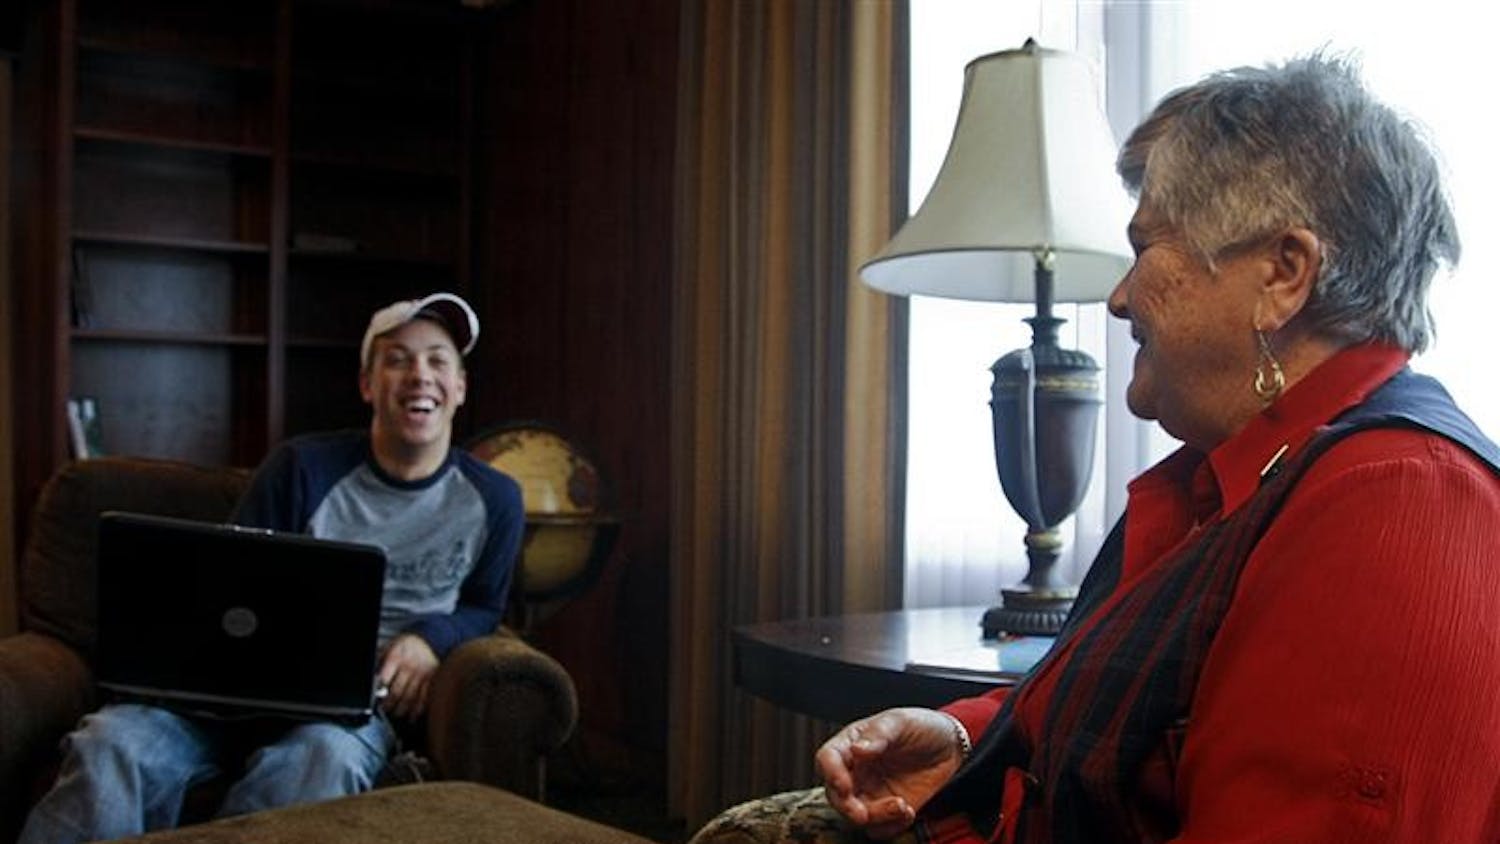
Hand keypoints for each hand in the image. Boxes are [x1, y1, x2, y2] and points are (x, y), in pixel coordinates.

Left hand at [377, 634, 438, 719]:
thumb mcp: (390, 646)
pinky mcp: (432, 680)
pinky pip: (424, 698)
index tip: (375, 700)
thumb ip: (379, 660)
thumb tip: (369, 674)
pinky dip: (418, 710)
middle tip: (384, 710)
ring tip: (396, 714)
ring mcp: (422, 675)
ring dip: (401, 710)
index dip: (378, 692)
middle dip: (388, 705)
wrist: (430, 640)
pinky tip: (412, 716)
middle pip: (396, 692)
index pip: (384, 679)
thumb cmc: (406, 646)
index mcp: (396, 657)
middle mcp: (409, 667)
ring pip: (410, 698)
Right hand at [814, 707, 966, 838]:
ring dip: (876, 818)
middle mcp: (856, 771)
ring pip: (856, 817)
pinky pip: (880, 829)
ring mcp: (871, 793)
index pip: (827, 759)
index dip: (830, 773)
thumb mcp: (900, 722)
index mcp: (851, 745)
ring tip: (902, 806)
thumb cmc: (921, 727)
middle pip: (835, 796)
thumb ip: (878, 734)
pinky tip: (909, 811)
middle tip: (863, 813)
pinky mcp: (888, 811)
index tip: (844, 785)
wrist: (951, 746)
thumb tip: (857, 750)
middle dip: (847, 808)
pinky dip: (892, 826)